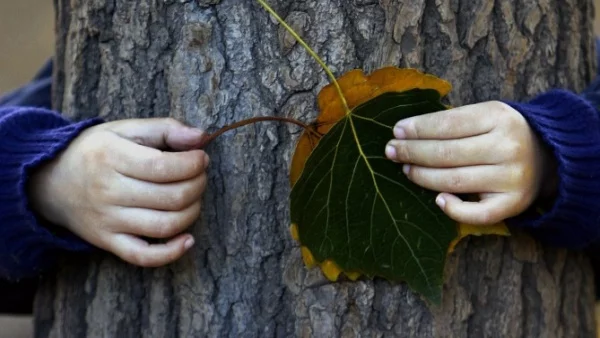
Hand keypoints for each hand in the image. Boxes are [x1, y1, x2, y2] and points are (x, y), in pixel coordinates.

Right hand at [28, 118, 209, 266]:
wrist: (51, 183)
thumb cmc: (96, 152)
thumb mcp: (124, 129)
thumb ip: (164, 128)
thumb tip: (202, 136)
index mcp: (112, 156)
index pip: (163, 166)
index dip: (193, 164)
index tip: (201, 158)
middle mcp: (108, 190)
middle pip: (171, 197)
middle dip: (197, 185)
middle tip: (200, 176)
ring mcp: (108, 220)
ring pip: (164, 225)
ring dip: (192, 212)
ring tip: (193, 198)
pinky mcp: (108, 242)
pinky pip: (143, 256)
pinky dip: (171, 253)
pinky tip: (188, 239)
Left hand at [385, 101, 555, 224]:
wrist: (549, 155)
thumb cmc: (503, 132)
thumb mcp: (486, 115)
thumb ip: (453, 121)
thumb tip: (406, 131)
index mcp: (499, 117)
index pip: (448, 123)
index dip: (418, 128)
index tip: (396, 130)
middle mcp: (507, 147)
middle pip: (446, 153)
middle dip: (412, 152)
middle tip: (391, 151)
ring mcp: (511, 178)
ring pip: (454, 181)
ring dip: (422, 176)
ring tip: (406, 169)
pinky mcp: (513, 204)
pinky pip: (477, 214)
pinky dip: (453, 209)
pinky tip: (437, 199)